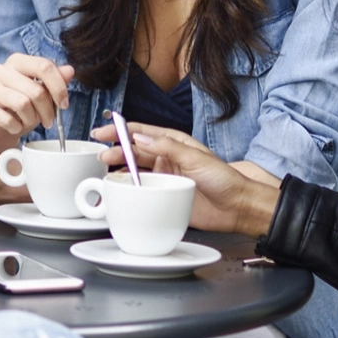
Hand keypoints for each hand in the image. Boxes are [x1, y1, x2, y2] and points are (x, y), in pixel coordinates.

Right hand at [0, 55, 75, 157]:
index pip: (44, 66)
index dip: (59, 87)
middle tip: (48, 121)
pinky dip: (16, 128)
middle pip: (36, 89)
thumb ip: (54, 81)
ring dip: (31, 119)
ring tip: (29, 123)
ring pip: (22, 103)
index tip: (64, 104)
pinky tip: (15, 127)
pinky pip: (6, 119)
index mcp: (17, 62)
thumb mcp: (40, 95)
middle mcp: (0, 70)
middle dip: (47, 110)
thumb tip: (69, 70)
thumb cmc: (17, 109)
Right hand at [92, 122, 278, 235]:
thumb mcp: (196, 158)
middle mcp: (166, 158)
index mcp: (174, 143)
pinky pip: (140, 190)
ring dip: (119, 169)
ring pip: (134, 170)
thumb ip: (168, 148)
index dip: (121, 130)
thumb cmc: (224, 179)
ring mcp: (163, 177)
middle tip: (101, 154)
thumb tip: (141, 139)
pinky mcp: (163, 196)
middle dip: (115, 150)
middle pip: (134, 152)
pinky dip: (127, 188)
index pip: (142, 133)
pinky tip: (118, 188)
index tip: (104, 130)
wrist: (236, 208)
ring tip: (105, 170)